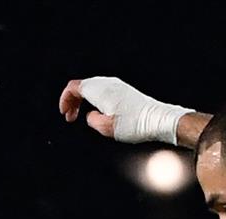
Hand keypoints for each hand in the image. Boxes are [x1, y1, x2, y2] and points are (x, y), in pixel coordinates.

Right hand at [58, 77, 191, 144]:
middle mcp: (107, 83)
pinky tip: (101, 113)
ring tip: (84, 115)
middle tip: (71, 116)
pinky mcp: (126, 91)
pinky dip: (96, 101)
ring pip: (93, 89)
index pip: (73, 88)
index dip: (65, 100)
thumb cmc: (136, 124)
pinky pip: (104, 92)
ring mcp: (118, 85)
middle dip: (73, 101)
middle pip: (82, 87)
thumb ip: (92, 120)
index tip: (65, 114)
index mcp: (99, 89)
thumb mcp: (107, 128)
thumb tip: (91, 116)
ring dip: (85, 101)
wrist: (160, 120)